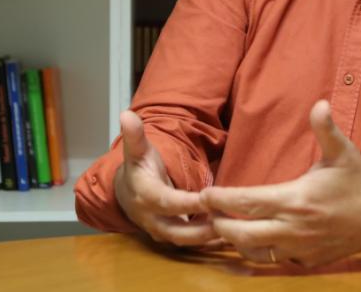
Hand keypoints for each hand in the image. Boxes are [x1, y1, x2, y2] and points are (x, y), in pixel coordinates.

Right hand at [113, 110, 218, 246]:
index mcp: (145, 196)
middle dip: (203, 229)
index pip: (168, 202)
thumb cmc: (138, 168)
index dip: (188, 203)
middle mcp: (151, 219)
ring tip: (234, 230)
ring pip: (186, 241)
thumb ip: (135, 135)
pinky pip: (190, 245)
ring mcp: (160, 232)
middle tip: (229, 221)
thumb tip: (127, 114)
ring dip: (209, 239)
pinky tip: (230, 237)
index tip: (210, 198)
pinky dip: (208, 243)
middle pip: (178, 231)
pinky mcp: (170, 239)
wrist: (125, 192)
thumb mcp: (136, 150)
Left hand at [200, 100, 360, 266]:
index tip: (204, 194)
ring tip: (223, 226)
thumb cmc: (360, 183)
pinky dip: (259, 251)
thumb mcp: (344, 153)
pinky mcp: (307, 260)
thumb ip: (326, 130)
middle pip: (243, 234)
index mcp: (296, 200)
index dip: (222, 199)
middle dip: (220, 224)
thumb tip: (319, 103)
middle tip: (207, 213)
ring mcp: (300, 248)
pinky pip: (275, 260)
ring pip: (255, 253)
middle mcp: (294, 228)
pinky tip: (253, 239)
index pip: (248, 202)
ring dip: (236, 241)